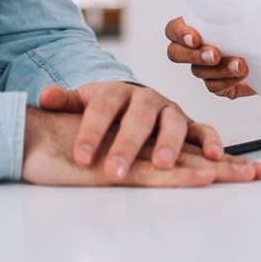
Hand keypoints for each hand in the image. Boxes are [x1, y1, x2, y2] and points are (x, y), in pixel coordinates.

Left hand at [35, 80, 252, 182]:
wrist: (129, 100)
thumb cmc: (103, 108)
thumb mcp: (80, 103)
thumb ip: (64, 101)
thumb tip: (46, 97)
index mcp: (115, 92)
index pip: (102, 109)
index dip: (92, 132)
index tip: (81, 156)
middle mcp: (145, 99)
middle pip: (138, 118)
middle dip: (128, 144)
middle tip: (116, 169)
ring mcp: (168, 111)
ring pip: (173, 123)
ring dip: (170, 143)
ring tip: (163, 164)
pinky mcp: (188, 124)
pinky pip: (203, 130)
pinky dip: (211, 141)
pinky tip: (214, 157)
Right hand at [163, 16, 255, 98]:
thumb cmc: (257, 28)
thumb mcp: (245, 13)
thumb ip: (232, 8)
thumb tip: (234, 1)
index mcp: (195, 25)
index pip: (173, 29)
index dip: (179, 34)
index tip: (195, 38)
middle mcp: (195, 47)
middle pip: (176, 54)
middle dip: (194, 55)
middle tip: (214, 55)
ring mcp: (204, 67)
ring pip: (199, 72)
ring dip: (219, 69)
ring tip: (239, 65)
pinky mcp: (218, 84)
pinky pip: (214, 87)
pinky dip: (227, 81)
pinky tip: (241, 75)